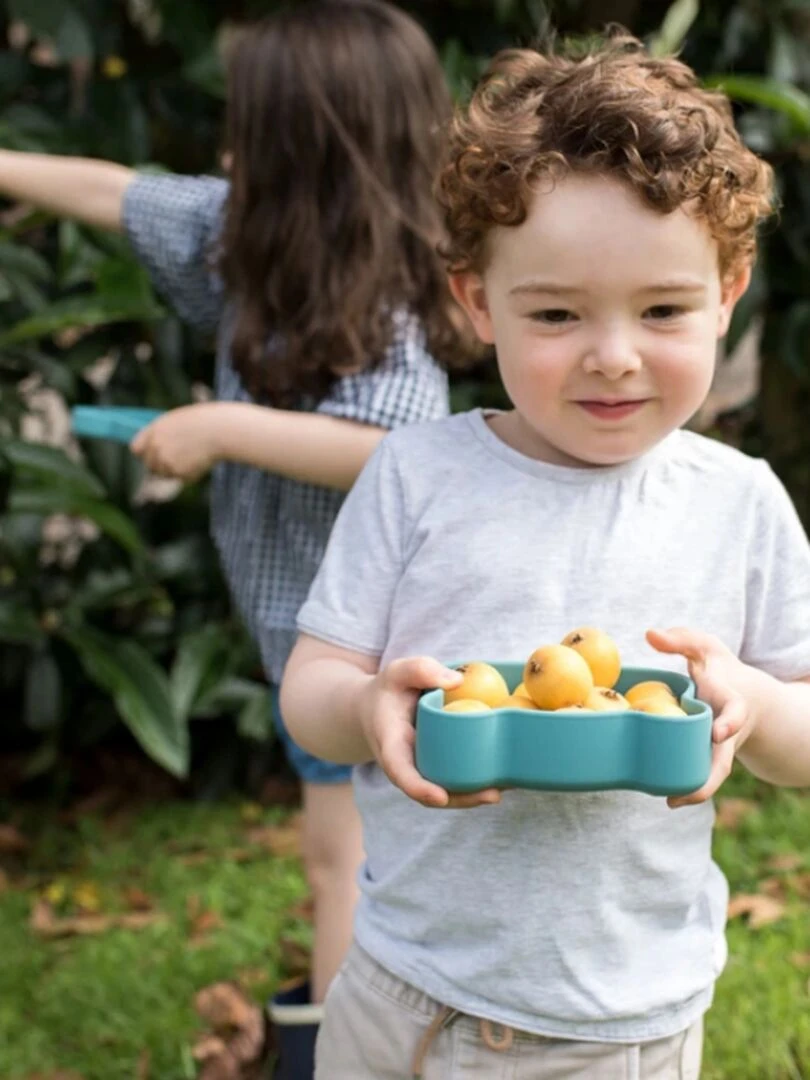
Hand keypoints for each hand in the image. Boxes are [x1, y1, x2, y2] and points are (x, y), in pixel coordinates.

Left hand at [130, 404, 220, 481]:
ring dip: (176, 469)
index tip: (153, 455)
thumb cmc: (205, 421)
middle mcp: (156, 447)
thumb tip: (156, 447)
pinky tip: (201, 460)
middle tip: (180, 457)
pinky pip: (182, 478)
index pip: (136, 448)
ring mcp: (166, 461)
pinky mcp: (179, 473)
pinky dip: (191, 473)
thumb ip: (164, 434)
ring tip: (195, 455)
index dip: (145, 453)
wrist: (221, 430)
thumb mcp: (179, 421)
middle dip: (162, 464)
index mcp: (154, 430)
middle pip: (150, 465)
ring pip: (166, 473)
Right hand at [358, 656, 503, 809]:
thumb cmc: (390, 690)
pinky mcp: (436, 768)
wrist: (377, 710)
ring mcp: (422, 770)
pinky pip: (454, 781)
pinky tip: (504, 778)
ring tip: (503, 789)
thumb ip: (420, 670)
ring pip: (445, 792)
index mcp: (391, 744)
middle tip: (492, 794)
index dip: (418, 787)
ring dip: (473, 797)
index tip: (440, 796)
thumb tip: (457, 681)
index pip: (400, 771)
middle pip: (429, 791)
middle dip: (460, 799)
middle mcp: (406, 765)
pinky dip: (476, 783)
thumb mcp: (397, 671)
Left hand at [647, 627, 754, 808]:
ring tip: (672, 800)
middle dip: (711, 776)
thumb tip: (649, 634)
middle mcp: (727, 730)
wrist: (748, 696)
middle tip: (689, 792)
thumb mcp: (705, 647)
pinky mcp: (708, 757)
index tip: (718, 732)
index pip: (734, 711)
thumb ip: (681, 639)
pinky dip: (688, 788)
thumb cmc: (719, 669)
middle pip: (724, 759)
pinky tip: (667, 797)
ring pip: (713, 774)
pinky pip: (701, 776)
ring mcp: (719, 748)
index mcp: (730, 701)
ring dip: (696, 790)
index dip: (728, 723)